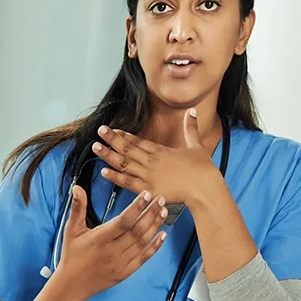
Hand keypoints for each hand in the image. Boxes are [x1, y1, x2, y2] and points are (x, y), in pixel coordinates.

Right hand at [48, 178, 167, 300]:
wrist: (73, 285)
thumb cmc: (72, 254)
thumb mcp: (71, 230)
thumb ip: (78, 208)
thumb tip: (77, 187)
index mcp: (99, 239)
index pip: (123, 221)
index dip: (136, 207)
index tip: (147, 195)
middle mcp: (112, 251)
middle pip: (137, 230)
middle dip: (151, 213)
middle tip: (161, 199)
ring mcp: (120, 263)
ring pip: (142, 242)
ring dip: (155, 226)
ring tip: (163, 212)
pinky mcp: (125, 272)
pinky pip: (143, 258)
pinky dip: (154, 246)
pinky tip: (163, 235)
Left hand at [93, 109, 226, 209]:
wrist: (205, 187)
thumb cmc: (203, 169)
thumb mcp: (196, 145)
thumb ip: (191, 128)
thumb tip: (193, 111)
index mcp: (162, 151)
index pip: (138, 141)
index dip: (124, 136)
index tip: (112, 130)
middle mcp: (153, 161)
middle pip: (128, 149)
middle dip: (111, 140)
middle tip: (99, 131)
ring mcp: (149, 175)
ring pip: (124, 164)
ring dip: (109, 155)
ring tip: (96, 148)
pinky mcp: (149, 189)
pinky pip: (128, 183)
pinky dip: (116, 177)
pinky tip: (104, 172)